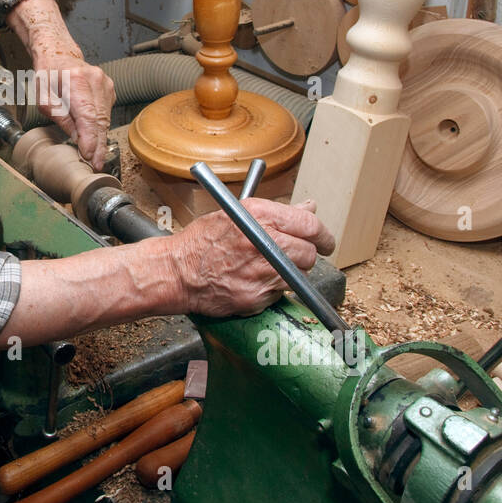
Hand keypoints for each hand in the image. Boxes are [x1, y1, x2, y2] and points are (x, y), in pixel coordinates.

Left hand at [6, 0, 115, 170]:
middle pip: (100, 120)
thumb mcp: (44, 99)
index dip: (90, 139)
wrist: (59, 53)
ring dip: (100, 138)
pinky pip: (107, 112)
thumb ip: (61, 118)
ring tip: (95, 155)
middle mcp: (95, 80)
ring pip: (106, 118)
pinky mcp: (109, 87)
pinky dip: (100, 126)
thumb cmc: (48, 75)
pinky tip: (94, 134)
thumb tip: (76, 139)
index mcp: (76, 81)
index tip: (90, 156)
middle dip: (98, 145)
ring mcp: (105, 83)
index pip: (88, 116)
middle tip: (96, 164)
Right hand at [167, 198, 335, 317]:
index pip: (310, 224)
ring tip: (264, 269)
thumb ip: (278, 212)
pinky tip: (252, 281)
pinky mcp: (258, 295)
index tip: (324, 241)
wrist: (177, 272)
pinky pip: (279, 293)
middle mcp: (264, 242)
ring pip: (298, 275)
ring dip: (288, 274)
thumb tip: (309, 206)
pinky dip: (271, 289)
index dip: (322, 235)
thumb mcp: (237, 213)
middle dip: (306, 256)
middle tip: (296, 257)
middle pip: (309, 253)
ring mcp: (262, 271)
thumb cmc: (201, 242)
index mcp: (259, 215)